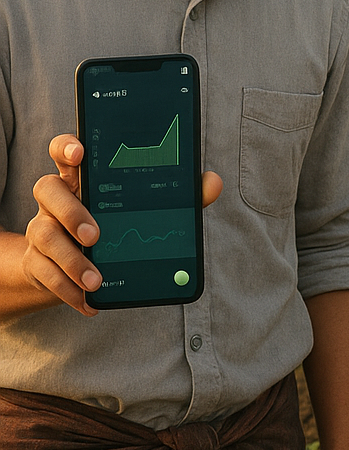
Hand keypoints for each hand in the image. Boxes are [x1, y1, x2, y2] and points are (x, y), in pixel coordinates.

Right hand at [21, 133, 222, 316]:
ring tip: (97, 280)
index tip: (81, 152)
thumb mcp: (142, 208)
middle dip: (72, 212)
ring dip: (71, 260)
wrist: (71, 263)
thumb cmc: (114, 225)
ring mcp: (42, 228)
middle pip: (47, 189)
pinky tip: (89, 302)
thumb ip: (178, 195)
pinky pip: (45, 273)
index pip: (65, 151)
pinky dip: (67, 290)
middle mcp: (56, 199)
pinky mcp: (35, 261)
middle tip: (97, 236)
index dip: (68, 147)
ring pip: (44, 236)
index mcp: (82, 178)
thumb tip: (212, 183)